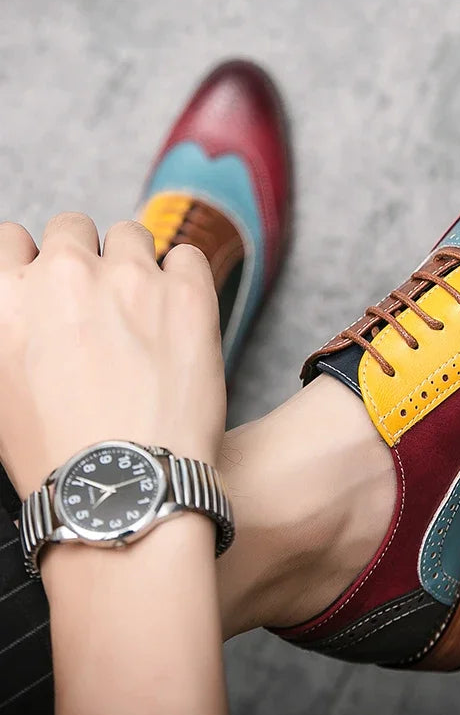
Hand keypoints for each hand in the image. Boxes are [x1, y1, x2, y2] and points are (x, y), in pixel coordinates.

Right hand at [0, 213, 225, 496]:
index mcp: (6, 297)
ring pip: (131, 236)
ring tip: (144, 310)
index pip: (13, 239)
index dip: (36, 262)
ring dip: (134, 263)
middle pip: (74, 228)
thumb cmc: (58, 455)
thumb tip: (25, 310)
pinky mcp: (186, 294)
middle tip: (103, 301)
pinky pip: (186, 254)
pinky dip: (182, 275)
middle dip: (86, 257)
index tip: (55, 287)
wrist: (126, 486)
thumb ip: (10, 328)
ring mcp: (130, 279)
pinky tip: (180, 309)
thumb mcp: (1, 390)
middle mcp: (64, 274)